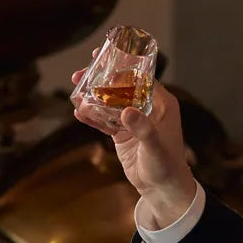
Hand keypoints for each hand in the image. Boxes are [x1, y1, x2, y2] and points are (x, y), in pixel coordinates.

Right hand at [71, 70, 196, 228]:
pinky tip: (78, 112)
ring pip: (110, 102)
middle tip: (82, 72)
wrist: (162, 188)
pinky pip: (105, 122)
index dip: (123, 64)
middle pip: (121, 86)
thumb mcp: (155, 146)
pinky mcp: (122, 134)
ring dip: (93, 96)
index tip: (106, 54)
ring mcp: (133, 121)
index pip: (141, 77)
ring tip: (75, 88)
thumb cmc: (167, 166)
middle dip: (101, 79)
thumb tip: (126, 111)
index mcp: (161, 103)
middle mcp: (147, 108)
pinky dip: (92, 117)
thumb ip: (142, 129)